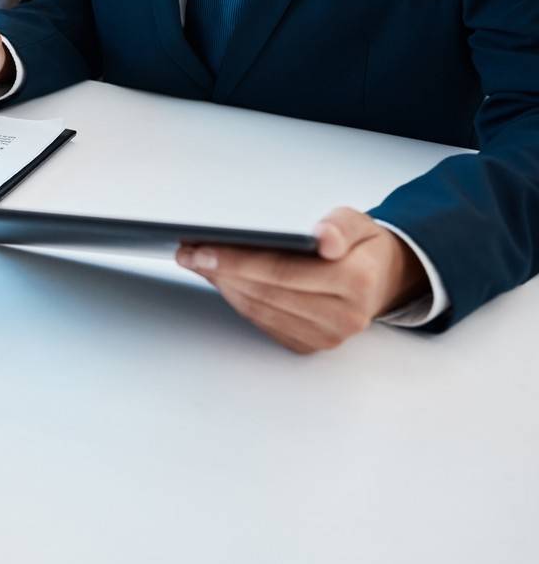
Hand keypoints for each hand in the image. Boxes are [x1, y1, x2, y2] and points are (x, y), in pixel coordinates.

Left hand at [177, 208, 430, 353]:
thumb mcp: (359, 223)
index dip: (237, 261)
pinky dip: (237, 299)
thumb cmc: (362, 247)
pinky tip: (220, 279)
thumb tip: (323, 239)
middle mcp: (343, 316)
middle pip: (265, 292)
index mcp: (357, 282)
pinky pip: (262, 321)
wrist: (382, 280)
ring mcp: (325, 336)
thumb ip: (340, 226)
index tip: (201, 249)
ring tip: (197, 261)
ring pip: (258, 308)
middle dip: (220, 271)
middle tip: (187, 252)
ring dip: (223, 285)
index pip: (283, 271)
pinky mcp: (309, 345)